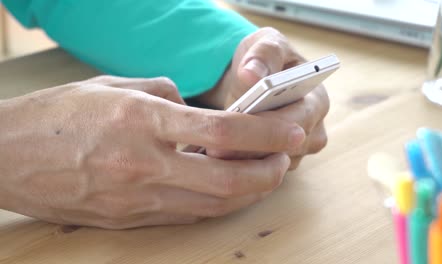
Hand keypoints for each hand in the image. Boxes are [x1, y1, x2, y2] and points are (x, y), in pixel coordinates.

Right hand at [0, 76, 304, 228]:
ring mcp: (136, 198)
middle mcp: (143, 164)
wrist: (5, 157)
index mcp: (141, 120)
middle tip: (286, 158)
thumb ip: (164, 96)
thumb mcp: (113, 88)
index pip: (221, 131)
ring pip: (211, 205)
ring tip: (265, 175)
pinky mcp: (128, 220)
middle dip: (267, 171)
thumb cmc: (56, 116)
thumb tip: (196, 112)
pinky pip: (185, 216)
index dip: (264, 133)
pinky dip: (216, 205)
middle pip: (226, 179)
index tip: (289, 131)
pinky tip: (229, 192)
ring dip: (248, 192)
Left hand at [199, 27, 329, 169]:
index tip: (237, 124)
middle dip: (250, 148)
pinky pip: (262, 173)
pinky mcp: (280, 164)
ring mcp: (298, 151)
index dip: (268, 126)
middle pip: (286, 149)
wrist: (256, 76)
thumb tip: (252, 72)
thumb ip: (263, 54)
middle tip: (214, 149)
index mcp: (316, 99)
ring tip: (209, 157)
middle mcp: (313, 130)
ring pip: (273, 166)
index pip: (298, 121)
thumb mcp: (264, 46)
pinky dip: (240, 167)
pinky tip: (214, 162)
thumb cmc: (265, 59)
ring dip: (243, 162)